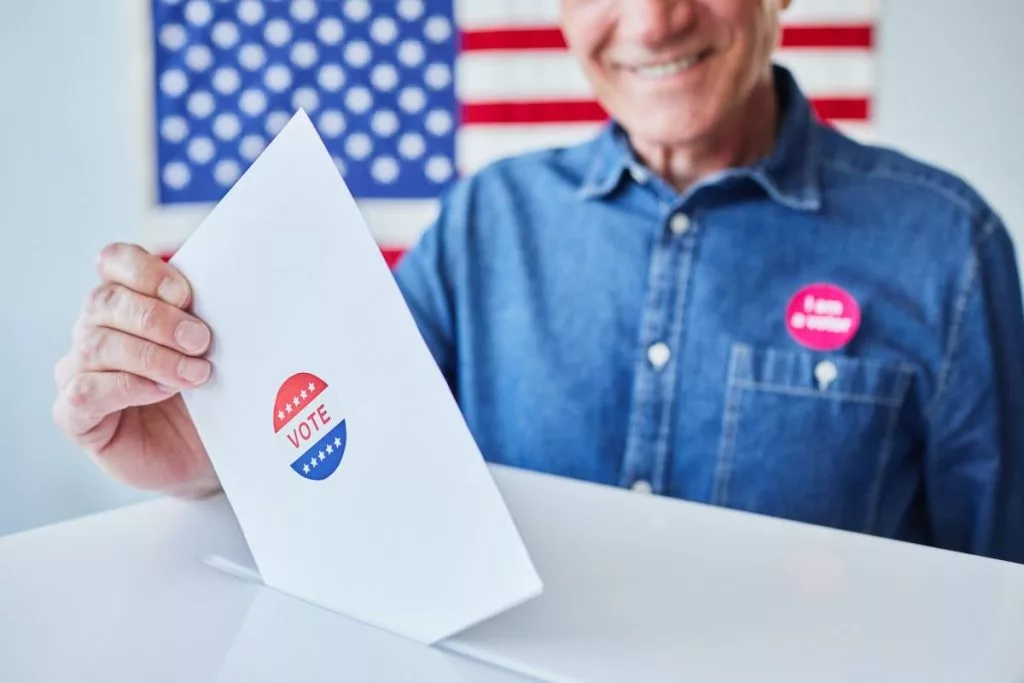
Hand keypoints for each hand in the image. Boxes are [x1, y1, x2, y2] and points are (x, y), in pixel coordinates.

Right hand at [53, 243, 219, 496]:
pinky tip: (161, 392)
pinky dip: (127, 387)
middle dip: (158, 318)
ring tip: (196, 374)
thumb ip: (210, 310)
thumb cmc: (208, 393)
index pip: (114, 261)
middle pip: (106, 302)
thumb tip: (229, 277)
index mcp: (126, 301)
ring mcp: (79, 372)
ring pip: (97, 345)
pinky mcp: (76, 416)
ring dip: (153, 356)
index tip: (185, 293)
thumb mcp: (215, 347)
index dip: (145, 271)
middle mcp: (95, 330)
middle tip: (201, 340)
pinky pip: (84, 392)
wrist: (206, 453)